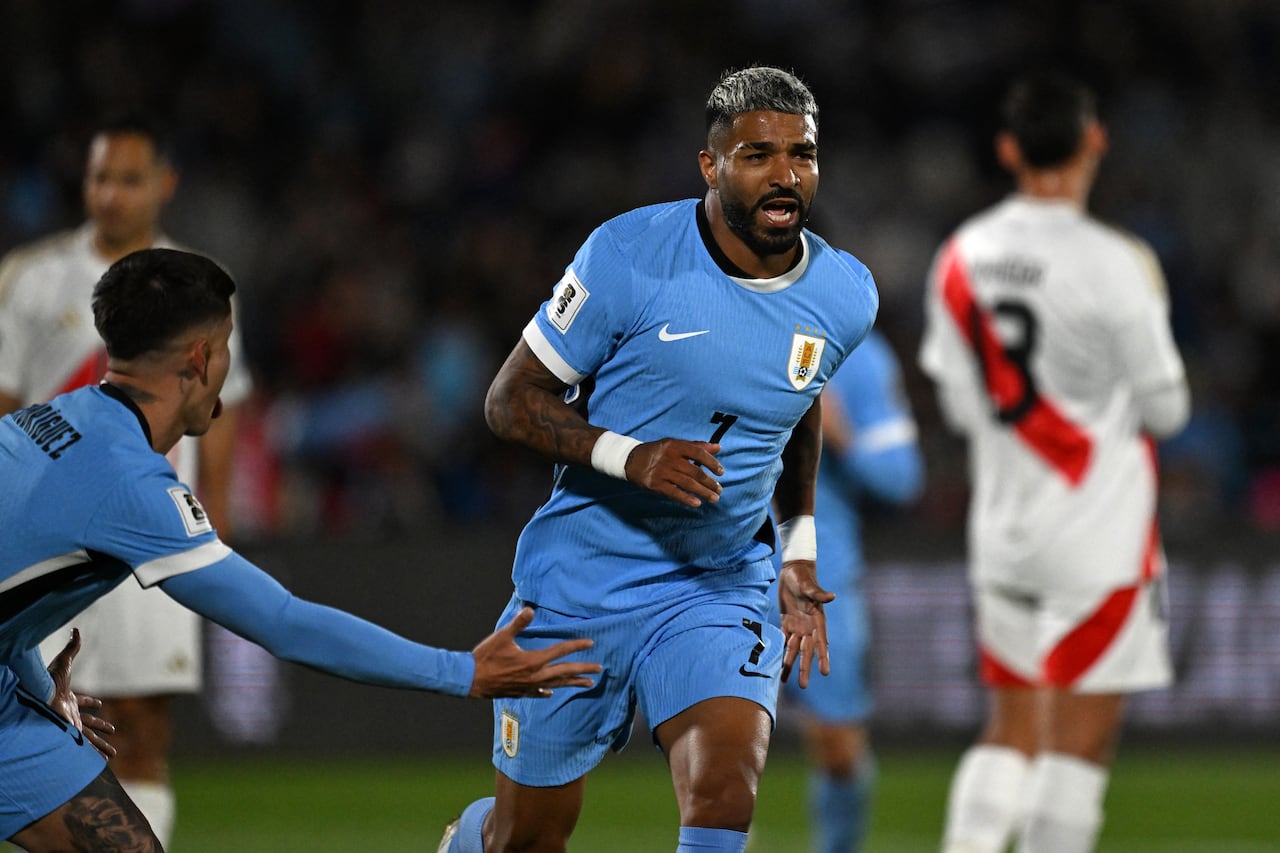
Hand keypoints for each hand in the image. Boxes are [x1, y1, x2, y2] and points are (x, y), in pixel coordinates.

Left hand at [47, 629, 116, 757]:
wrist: (41, 695)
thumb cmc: (50, 680)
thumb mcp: (64, 662)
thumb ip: (72, 647)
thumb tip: (76, 629)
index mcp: (70, 699)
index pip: (82, 702)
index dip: (90, 702)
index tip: (100, 704)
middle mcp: (71, 715)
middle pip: (89, 723)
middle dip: (101, 728)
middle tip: (112, 732)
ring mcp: (71, 725)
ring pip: (90, 739)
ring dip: (101, 746)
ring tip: (111, 756)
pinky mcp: (71, 733)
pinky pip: (86, 746)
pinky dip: (94, 755)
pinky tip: (102, 764)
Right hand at [469, 607, 601, 697]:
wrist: (471, 680)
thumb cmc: (486, 657)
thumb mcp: (502, 637)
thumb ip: (518, 623)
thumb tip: (530, 609)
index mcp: (533, 661)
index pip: (560, 651)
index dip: (576, 646)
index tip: (590, 643)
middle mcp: (535, 676)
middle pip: (565, 672)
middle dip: (583, 669)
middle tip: (599, 669)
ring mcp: (529, 687)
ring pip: (557, 685)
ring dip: (573, 683)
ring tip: (588, 683)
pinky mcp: (521, 693)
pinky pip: (540, 693)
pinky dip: (548, 691)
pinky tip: (551, 693)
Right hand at [626, 439, 723, 506]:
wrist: (631, 459)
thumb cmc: (658, 452)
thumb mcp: (674, 444)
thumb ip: (696, 446)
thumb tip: (718, 447)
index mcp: (675, 446)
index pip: (698, 453)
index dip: (712, 463)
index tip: (721, 472)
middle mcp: (669, 458)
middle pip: (695, 471)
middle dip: (709, 482)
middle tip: (719, 489)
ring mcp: (662, 472)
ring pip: (687, 483)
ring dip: (703, 492)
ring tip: (714, 498)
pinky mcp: (655, 484)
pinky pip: (674, 493)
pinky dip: (686, 499)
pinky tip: (697, 503)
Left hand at [777, 560, 834, 687]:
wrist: (793, 570)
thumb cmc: (803, 576)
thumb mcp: (809, 585)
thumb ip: (818, 593)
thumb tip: (832, 596)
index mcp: (817, 620)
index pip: (821, 642)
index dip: (822, 657)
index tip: (825, 672)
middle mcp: (809, 627)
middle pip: (806, 651)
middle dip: (805, 668)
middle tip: (803, 686)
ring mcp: (798, 626)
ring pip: (793, 649)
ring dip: (790, 664)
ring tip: (785, 681)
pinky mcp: (787, 622)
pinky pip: (783, 640)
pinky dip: (780, 652)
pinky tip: (775, 664)